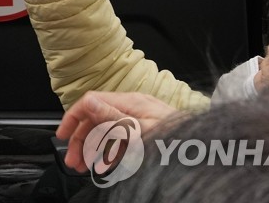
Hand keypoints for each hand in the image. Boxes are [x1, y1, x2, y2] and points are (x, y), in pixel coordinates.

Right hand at [55, 90, 180, 172]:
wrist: (206, 151)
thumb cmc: (177, 141)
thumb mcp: (140, 131)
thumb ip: (113, 117)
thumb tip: (89, 103)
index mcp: (130, 103)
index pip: (91, 103)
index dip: (73, 118)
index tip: (62, 136)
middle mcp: (134, 108)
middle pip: (96, 119)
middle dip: (80, 139)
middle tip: (73, 161)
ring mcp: (140, 121)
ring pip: (106, 131)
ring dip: (92, 148)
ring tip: (84, 167)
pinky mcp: (147, 134)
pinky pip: (121, 141)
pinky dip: (108, 152)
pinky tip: (104, 165)